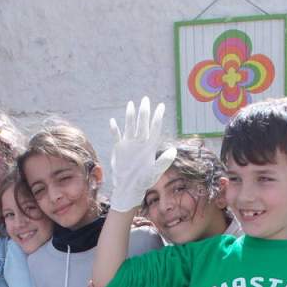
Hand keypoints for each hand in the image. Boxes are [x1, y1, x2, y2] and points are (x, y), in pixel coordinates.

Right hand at [108, 97, 176, 211]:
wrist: (129, 187)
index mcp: (150, 147)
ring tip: (131, 104)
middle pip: (143, 124)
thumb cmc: (144, 181)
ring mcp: (129, 144)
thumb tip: (173, 151)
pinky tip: (113, 121)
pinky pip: (117, 136)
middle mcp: (140, 142)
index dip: (158, 117)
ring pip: (130, 126)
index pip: (155, 128)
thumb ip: (163, 162)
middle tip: (146, 99)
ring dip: (130, 116)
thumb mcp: (154, 172)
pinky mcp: (119, 148)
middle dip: (144, 112)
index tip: (161, 106)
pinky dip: (115, 130)